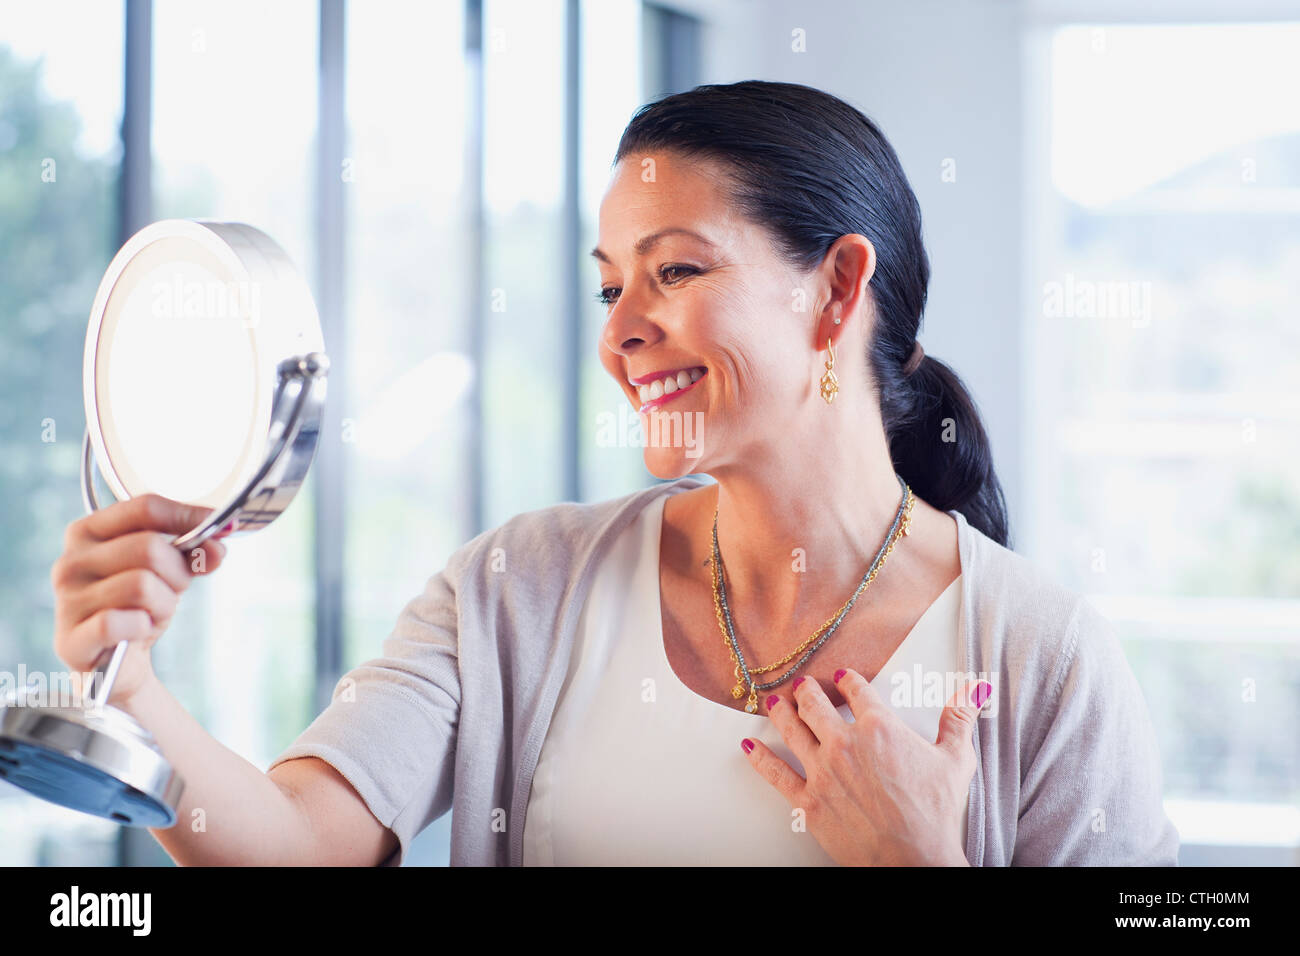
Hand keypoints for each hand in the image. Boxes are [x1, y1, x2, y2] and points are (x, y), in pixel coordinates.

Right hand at [51, 494, 228, 705]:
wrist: (116, 662)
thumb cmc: (138, 606)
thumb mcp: (168, 571)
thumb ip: (193, 553)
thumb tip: (217, 545)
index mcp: (89, 531)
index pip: (145, 508)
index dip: (189, 516)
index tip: (222, 529)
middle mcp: (71, 560)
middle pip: (149, 547)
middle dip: (178, 572)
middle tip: (174, 590)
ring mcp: (67, 600)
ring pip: (142, 585)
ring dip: (164, 604)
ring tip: (152, 613)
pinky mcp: (71, 639)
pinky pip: (121, 621)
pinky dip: (143, 627)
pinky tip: (137, 630)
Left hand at [741, 668, 990, 865]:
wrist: (914, 861)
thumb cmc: (935, 813)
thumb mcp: (955, 761)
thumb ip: (959, 720)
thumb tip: (972, 691)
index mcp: (879, 728)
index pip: (857, 691)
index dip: (848, 680)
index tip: (842, 676)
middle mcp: (845, 743)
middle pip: (815, 705)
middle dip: (807, 691)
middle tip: (802, 685)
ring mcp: (823, 772)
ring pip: (792, 731)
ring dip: (780, 713)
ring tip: (774, 703)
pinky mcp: (808, 801)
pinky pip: (776, 774)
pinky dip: (759, 758)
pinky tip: (749, 746)